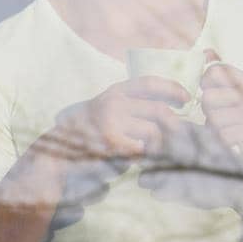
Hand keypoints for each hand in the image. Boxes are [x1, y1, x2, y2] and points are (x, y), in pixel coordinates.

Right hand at [38, 77, 190, 207]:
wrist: (54, 156)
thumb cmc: (89, 134)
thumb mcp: (109, 109)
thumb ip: (134, 105)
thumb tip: (175, 107)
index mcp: (114, 91)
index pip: (150, 82)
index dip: (173, 88)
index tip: (188, 99)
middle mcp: (112, 102)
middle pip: (160, 110)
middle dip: (175, 125)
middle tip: (180, 136)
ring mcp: (111, 122)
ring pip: (153, 133)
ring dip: (158, 145)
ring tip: (151, 151)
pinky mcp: (111, 143)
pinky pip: (142, 150)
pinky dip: (143, 157)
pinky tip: (133, 159)